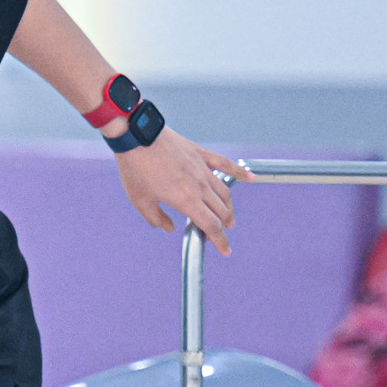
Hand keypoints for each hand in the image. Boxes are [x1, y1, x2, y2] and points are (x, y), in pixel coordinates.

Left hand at [115, 128, 248, 255]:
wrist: (137, 136)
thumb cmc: (136, 169)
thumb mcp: (139, 200)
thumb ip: (156, 218)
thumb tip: (170, 229)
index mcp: (185, 200)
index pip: (210, 225)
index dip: (219, 240)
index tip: (225, 250)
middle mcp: (200, 186)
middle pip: (221, 211)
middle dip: (222, 226)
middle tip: (217, 233)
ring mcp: (203, 169)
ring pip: (224, 193)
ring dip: (228, 208)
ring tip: (228, 217)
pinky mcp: (201, 154)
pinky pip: (225, 165)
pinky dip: (239, 173)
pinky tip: (251, 178)